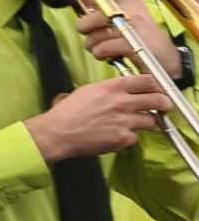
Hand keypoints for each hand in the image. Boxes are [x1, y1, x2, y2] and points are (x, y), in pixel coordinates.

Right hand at [25, 74, 169, 161]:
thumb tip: (116, 91)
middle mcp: (121, 102)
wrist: (57, 133)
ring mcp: (124, 121)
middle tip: (162, 106)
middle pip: (157, 99)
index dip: (154, 85)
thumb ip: (106, 89)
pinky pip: (135, 138)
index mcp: (111, 88)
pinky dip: (129, 138)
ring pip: (151, 121)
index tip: (155, 89)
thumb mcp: (86, 91)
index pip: (146, 81)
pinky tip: (117, 136)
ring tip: (137, 124)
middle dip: (163, 103)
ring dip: (146, 123)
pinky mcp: (123, 139)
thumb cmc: (66, 114)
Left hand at [75, 0, 181, 77]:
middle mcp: (132, 11)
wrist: (166, 61)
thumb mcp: (125, 20)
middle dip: (85, 28)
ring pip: (94, 35)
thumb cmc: (142, 40)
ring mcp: (133, 27)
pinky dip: (101, 55)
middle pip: (93, 16)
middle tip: (91, 35)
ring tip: (104, 48)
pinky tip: (110, 56)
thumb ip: (104, 10)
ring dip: (93, 46)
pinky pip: (102, 48)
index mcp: (130, 2)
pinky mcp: (133, 44)